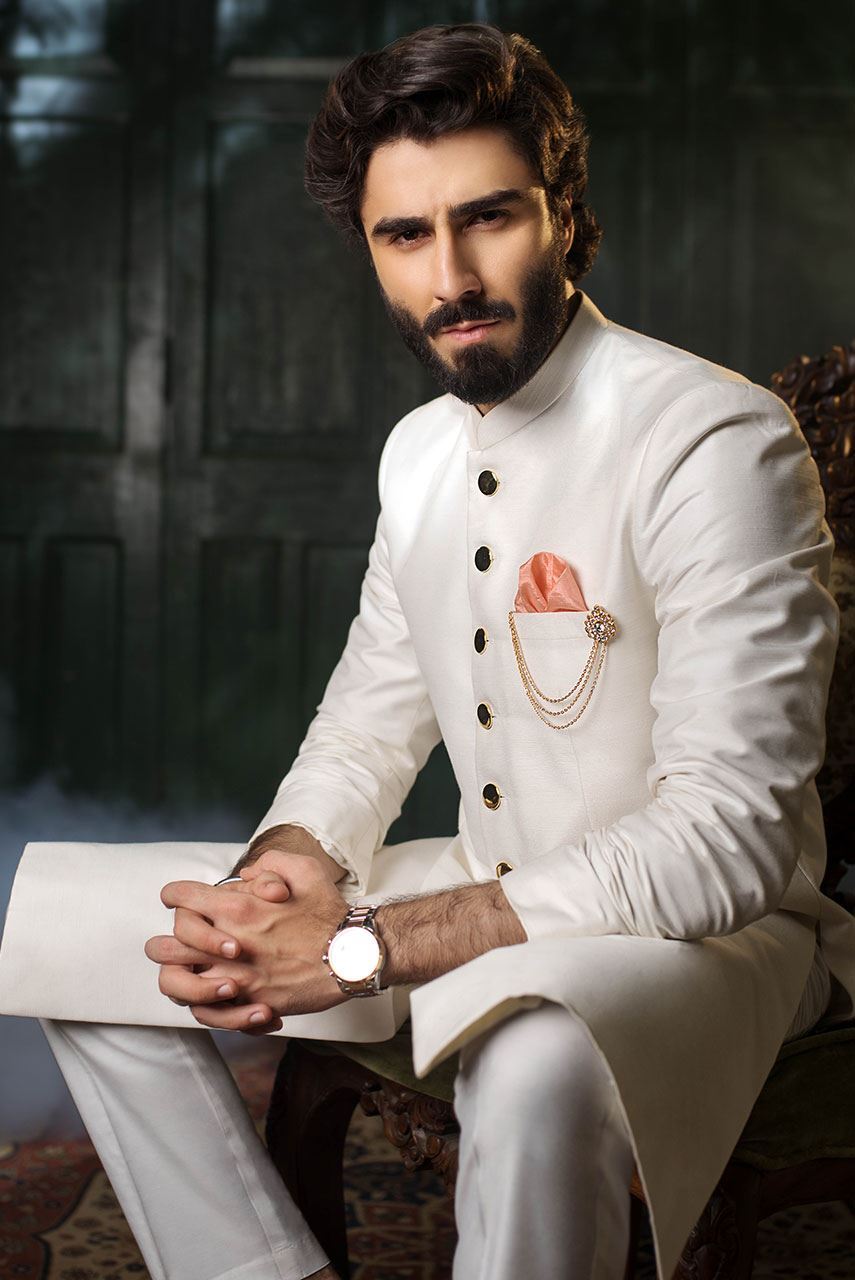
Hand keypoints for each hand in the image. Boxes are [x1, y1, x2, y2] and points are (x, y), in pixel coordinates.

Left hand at [146, 854, 349, 1033]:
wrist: (351, 956)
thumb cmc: (328, 913)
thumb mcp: (304, 869)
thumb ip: (269, 864)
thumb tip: (246, 876)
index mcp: (237, 909)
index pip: (180, 898)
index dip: (174, 896)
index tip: (178, 900)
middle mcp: (228, 945)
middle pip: (165, 945)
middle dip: (167, 940)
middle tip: (180, 940)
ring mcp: (236, 979)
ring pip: (177, 984)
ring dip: (180, 976)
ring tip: (193, 972)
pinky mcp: (249, 1004)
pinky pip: (205, 1013)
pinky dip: (205, 1006)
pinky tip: (219, 996)